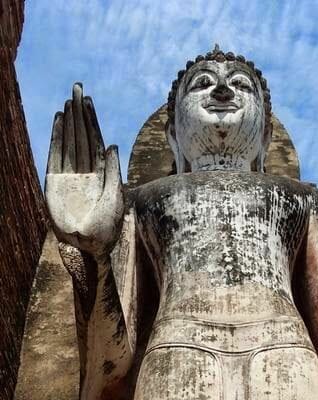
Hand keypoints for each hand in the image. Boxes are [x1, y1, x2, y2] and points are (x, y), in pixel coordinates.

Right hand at [45, 83, 123, 257]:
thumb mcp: (114, 198)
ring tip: (68, 101)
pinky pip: (56, 155)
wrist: (88, 246)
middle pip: (81, 135)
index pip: (95, 140)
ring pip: (69, 142)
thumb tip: (112, 145)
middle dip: (80, 113)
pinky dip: (57, 138)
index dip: (91, 121)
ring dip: (69, 122)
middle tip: (77, 87)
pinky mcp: (55, 182)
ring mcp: (69, 175)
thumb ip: (112, 172)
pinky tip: (59, 122)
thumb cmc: (106, 227)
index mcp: (101, 173)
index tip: (88, 101)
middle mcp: (85, 171)